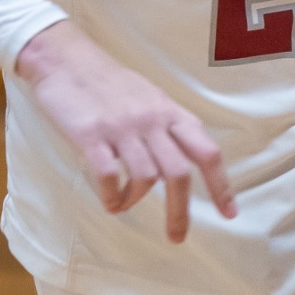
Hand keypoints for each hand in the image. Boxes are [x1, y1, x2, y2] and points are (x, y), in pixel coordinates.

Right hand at [14, 21, 238, 242]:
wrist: (64, 59)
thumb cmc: (108, 82)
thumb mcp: (149, 97)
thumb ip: (168, 126)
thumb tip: (186, 159)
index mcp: (169, 112)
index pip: (206, 152)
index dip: (221, 186)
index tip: (229, 213)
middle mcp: (150, 120)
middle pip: (179, 173)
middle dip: (180, 211)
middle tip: (176, 236)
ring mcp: (121, 127)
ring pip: (145, 177)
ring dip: (136, 200)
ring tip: (124, 202)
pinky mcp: (90, 135)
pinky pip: (109, 176)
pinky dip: (112, 197)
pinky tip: (109, 199)